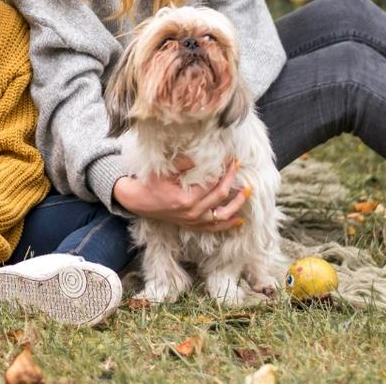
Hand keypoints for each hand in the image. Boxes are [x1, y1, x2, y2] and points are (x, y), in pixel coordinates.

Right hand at [112, 158, 247, 231]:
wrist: (139, 201)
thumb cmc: (150, 184)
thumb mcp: (163, 171)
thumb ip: (182, 164)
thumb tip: (199, 158)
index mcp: (186, 199)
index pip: (212, 183)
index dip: (224, 171)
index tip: (231, 160)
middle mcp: (192, 212)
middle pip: (220, 196)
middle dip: (232, 181)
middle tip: (238, 169)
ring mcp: (193, 221)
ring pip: (222, 215)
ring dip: (237, 204)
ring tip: (247, 193)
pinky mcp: (192, 225)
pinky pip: (214, 228)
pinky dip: (227, 224)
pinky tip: (239, 219)